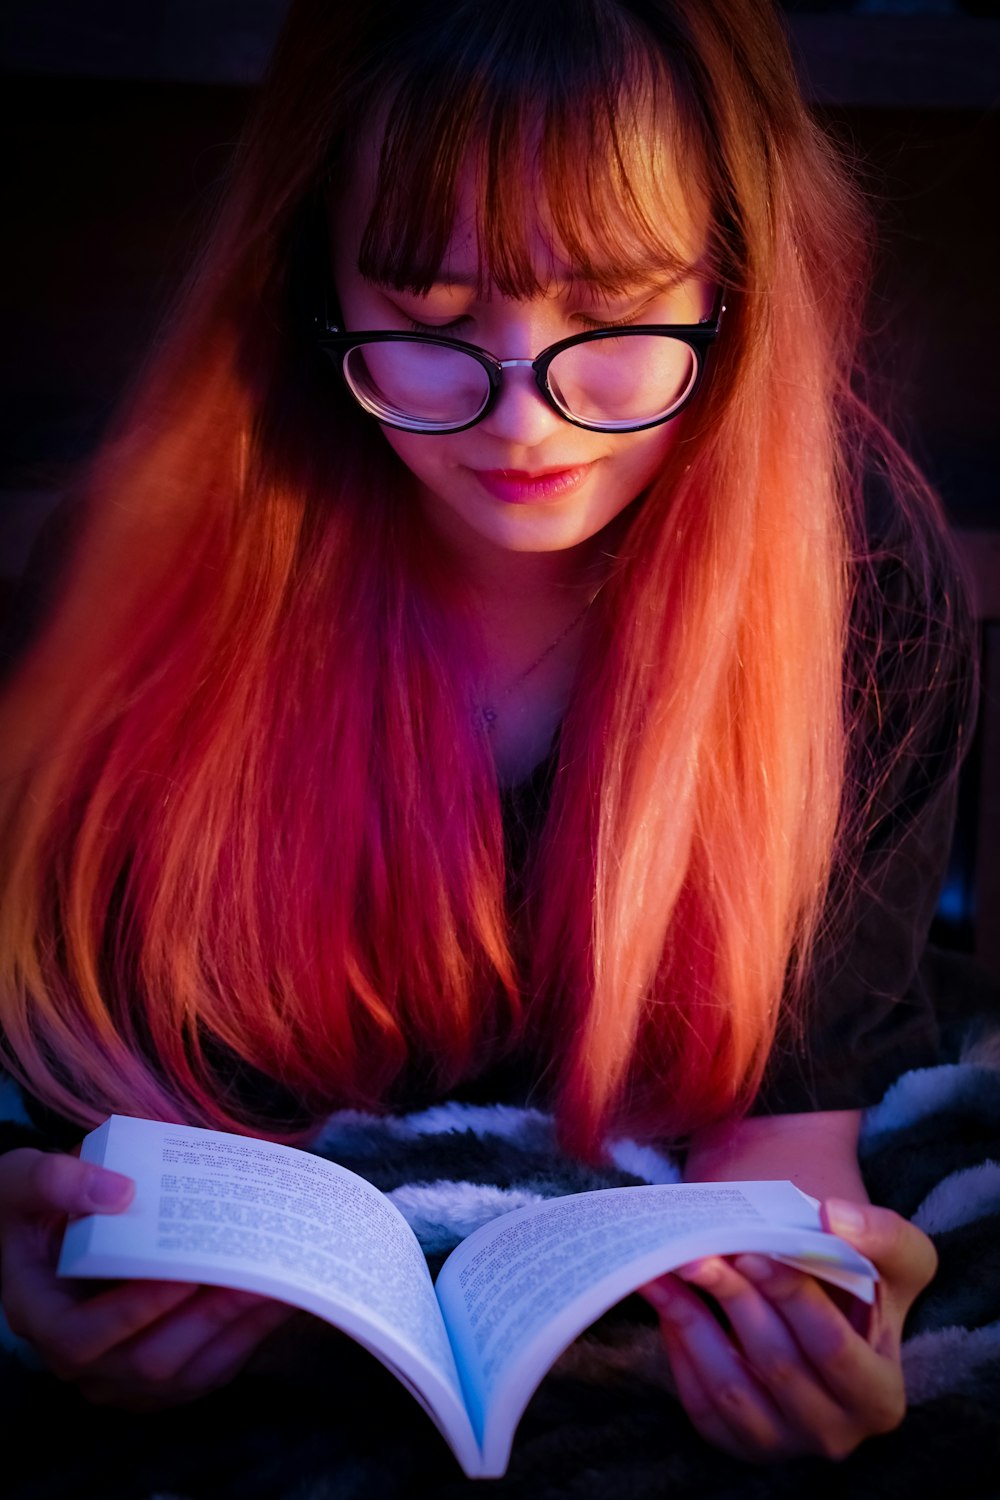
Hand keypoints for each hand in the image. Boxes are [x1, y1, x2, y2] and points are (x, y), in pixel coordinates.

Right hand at [0, 1146, 293, 1409]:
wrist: (44, 1229)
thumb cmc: (31, 1205)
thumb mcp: (20, 1182)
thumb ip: (55, 1182)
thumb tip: (121, 1192)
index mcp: (40, 1314)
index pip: (82, 1337)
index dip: (135, 1311)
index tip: (185, 1274)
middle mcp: (78, 1359)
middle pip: (147, 1363)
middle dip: (208, 1318)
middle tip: (255, 1271)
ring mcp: (117, 1374)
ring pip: (185, 1375)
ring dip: (236, 1330)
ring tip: (279, 1281)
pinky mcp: (155, 1375)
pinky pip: (205, 1372)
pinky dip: (245, 1339)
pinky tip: (278, 1297)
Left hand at [640, 1199, 936, 1461]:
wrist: (824, 1306)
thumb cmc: (864, 1281)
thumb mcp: (897, 1256)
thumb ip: (882, 1234)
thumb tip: (833, 1218)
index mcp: (879, 1396)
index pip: (831, 1347)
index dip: (790, 1298)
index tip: (751, 1252)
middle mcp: (834, 1434)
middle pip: (776, 1364)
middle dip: (735, 1300)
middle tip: (698, 1253)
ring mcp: (782, 1444)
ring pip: (730, 1387)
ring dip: (692, 1321)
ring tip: (668, 1267)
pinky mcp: (737, 1441)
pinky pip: (699, 1403)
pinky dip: (679, 1347)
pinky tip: (665, 1299)